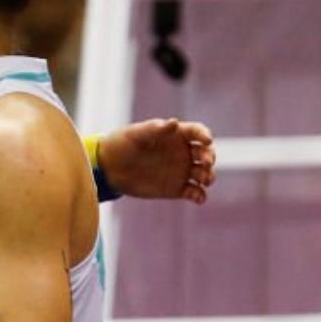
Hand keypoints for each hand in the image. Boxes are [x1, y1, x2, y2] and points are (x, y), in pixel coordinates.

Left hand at [99, 118, 215, 203]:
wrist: (110, 167)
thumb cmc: (123, 144)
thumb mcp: (137, 134)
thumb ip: (156, 129)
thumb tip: (174, 123)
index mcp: (176, 134)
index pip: (197, 132)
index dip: (205, 135)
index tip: (207, 140)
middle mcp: (183, 152)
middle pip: (206, 153)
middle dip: (210, 158)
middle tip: (205, 163)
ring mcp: (182, 171)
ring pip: (204, 173)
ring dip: (208, 176)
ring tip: (204, 181)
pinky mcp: (177, 188)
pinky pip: (194, 192)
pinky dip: (200, 196)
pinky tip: (198, 198)